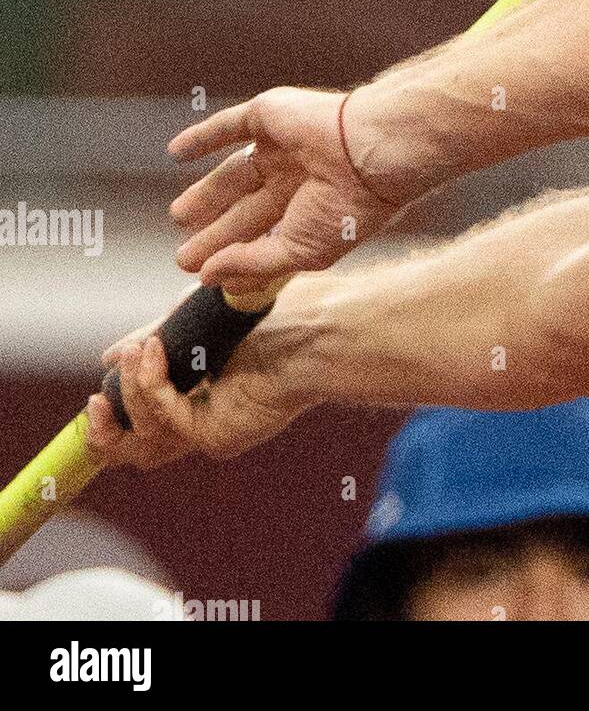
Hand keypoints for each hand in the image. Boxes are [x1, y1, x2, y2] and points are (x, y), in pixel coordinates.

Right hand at [86, 331, 310, 469]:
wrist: (314, 327)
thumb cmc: (271, 314)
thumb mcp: (195, 318)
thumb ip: (154, 338)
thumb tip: (109, 357)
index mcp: (196, 395)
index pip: (139, 422)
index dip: (110, 414)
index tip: (99, 385)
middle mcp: (201, 419)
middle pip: (133, 451)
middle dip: (104, 429)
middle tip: (98, 398)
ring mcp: (210, 430)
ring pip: (142, 442)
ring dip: (129, 394)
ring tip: (136, 351)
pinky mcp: (218, 436)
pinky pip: (165, 421)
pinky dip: (150, 386)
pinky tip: (152, 352)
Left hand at [167, 85, 431, 294]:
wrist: (369, 151)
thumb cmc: (346, 207)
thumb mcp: (298, 250)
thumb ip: (251, 263)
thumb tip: (207, 275)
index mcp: (312, 211)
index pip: (266, 237)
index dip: (235, 255)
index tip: (205, 274)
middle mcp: (298, 179)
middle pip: (247, 209)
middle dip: (216, 232)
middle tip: (184, 255)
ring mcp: (283, 146)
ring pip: (235, 173)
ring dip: (206, 193)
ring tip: (177, 215)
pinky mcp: (269, 116)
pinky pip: (228, 126)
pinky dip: (201, 137)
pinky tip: (176, 152)